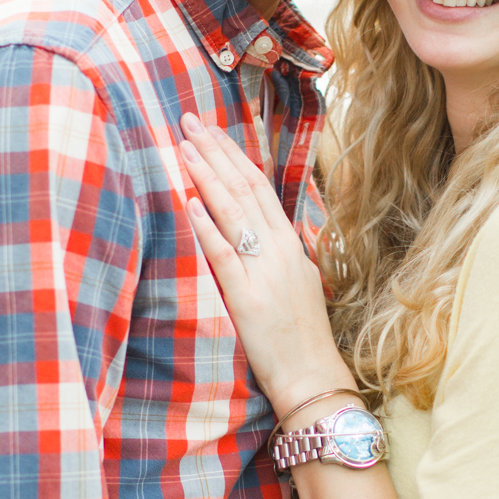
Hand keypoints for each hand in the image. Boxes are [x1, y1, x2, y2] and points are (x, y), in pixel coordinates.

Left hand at [181, 114, 348, 412]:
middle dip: (215, 151)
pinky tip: (190, 201)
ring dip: (207, 175)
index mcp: (291, 245)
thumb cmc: (303, 339)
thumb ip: (279, 256)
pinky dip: (207, 226)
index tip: (212, 131)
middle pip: (245, 188)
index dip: (233, 156)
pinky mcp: (247, 297)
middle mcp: (279, 250)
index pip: (260, 187)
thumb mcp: (299, 285)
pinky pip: (225, 255)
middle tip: (189, 120)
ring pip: (234, 212)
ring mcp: (264, 272)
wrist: (313, 378)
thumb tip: (260, 233)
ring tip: (184, 146)